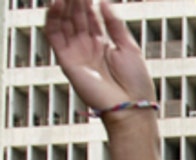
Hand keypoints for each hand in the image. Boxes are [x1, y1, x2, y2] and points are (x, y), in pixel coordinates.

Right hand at [45, 0, 155, 117]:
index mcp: (102, 45)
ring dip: (63, 6)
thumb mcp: (128, 47)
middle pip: (76, 19)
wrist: (131, 107)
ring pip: (63, 24)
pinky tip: (58, 4)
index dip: (87, 4)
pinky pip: (54, 36)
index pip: (90, 19)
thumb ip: (115, 25)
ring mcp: (76, 54)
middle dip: (75, 1)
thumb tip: (104, 2)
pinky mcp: (66, 61)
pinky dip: (53, 19)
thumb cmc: (136, 83)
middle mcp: (87, 49)